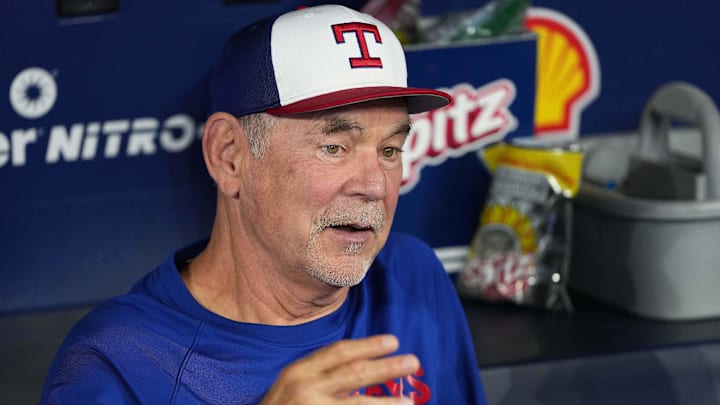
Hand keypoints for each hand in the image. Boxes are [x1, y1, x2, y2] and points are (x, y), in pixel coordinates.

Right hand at [259, 334, 418, 403]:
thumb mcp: (291, 385)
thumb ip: (319, 375)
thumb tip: (361, 369)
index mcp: (299, 372)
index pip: (338, 353)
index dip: (368, 346)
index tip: (393, 342)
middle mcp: (305, 390)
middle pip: (354, 375)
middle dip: (387, 368)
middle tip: (412, 362)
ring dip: (386, 404)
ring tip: (409, 401)